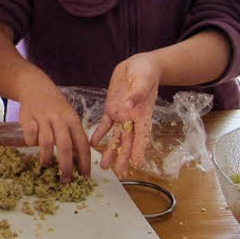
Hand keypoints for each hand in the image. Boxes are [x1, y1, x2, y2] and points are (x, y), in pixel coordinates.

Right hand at [16, 80, 91, 181]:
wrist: (35, 87)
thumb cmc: (56, 107)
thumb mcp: (69, 117)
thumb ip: (73, 136)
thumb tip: (79, 163)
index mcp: (73, 120)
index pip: (82, 144)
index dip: (84, 162)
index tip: (85, 176)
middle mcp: (59, 119)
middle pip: (65, 146)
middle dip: (66, 165)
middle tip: (65, 179)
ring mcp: (43, 118)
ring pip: (46, 142)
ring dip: (47, 157)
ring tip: (46, 165)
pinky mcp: (27, 118)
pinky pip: (30, 136)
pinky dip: (31, 144)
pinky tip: (32, 146)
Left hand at [91, 53, 159, 176]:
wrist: (140, 65)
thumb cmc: (146, 72)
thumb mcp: (143, 80)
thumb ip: (136, 94)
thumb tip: (127, 107)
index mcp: (142, 114)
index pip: (142, 136)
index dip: (139, 150)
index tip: (137, 165)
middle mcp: (132, 118)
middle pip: (127, 141)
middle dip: (123, 157)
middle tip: (118, 174)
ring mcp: (121, 114)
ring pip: (115, 137)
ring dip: (110, 151)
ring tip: (103, 166)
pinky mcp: (112, 108)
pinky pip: (105, 124)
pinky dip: (99, 133)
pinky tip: (93, 144)